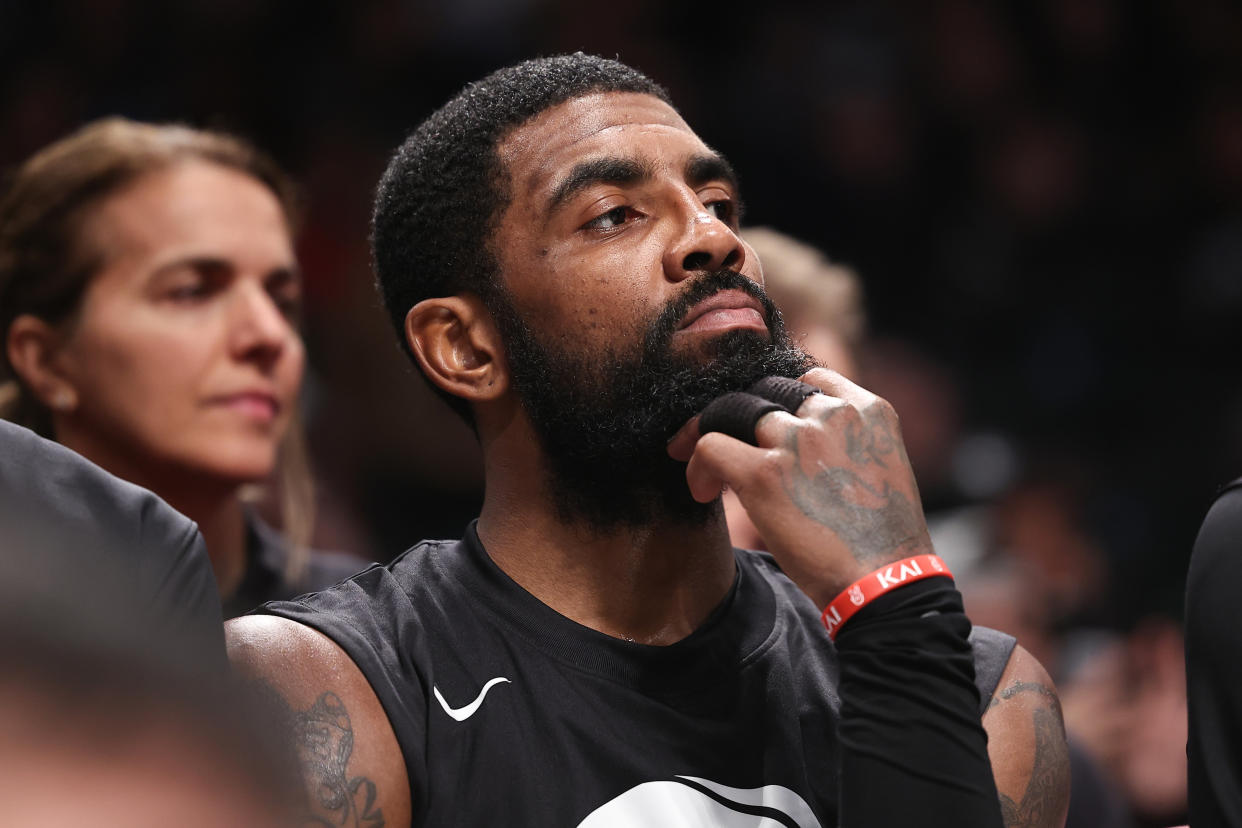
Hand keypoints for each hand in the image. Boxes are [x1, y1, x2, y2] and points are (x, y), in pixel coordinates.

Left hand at [667, 367, 933, 607]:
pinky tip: (704, 491)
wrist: (885, 586)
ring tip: (707, 472)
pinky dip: (698, 466)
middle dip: (738, 415)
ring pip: (732, 409)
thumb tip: (797, 447)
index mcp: (869, 411)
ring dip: (710, 434)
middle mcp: (834, 414)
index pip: (807, 380)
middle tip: (719, 443)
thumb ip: (846, 445)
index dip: (776, 403)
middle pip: (764, 390)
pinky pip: (711, 445)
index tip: (761, 432)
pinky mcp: (765, 472)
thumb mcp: (879, 471)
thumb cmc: (881, 544)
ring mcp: (798, 439)